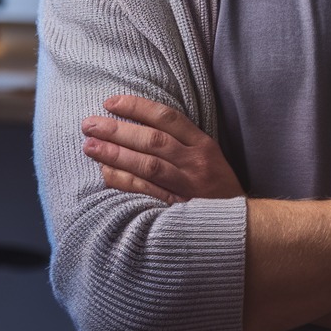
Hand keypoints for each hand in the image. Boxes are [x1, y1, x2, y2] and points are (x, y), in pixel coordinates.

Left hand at [82, 94, 244, 202]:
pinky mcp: (177, 210)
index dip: (138, 107)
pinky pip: (146, 193)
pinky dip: (125, 181)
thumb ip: (181, 142)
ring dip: (115, 154)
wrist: (240, 227)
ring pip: (147, 165)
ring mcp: (186, 187)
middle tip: (89, 124)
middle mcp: (195, 162)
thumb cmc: (218, 189)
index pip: (167, 118)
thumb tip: (140, 125)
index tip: (111, 102)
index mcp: (203, 144)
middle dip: (118, 130)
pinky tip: (105, 173)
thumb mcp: (208, 157)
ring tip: (90, 146)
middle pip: (153, 140)